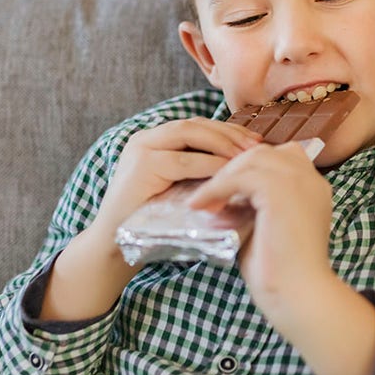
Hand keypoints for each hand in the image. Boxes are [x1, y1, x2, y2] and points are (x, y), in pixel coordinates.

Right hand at [93, 118, 262, 235]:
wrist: (115, 249)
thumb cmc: (153, 226)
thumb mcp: (181, 191)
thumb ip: (201, 174)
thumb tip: (245, 168)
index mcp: (155, 141)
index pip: (198, 126)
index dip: (229, 131)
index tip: (257, 142)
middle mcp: (146, 138)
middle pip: (196, 124)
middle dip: (230, 133)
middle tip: (259, 146)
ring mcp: (141, 149)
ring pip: (189, 134)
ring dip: (223, 144)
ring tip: (248, 156)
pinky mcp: (141, 166)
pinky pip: (182, 161)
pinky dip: (209, 165)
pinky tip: (230, 172)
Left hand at [187, 141, 335, 323]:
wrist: (298, 295)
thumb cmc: (281, 273)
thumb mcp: (266, 229)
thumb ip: (253, 208)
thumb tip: (222, 198)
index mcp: (312, 189)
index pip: (280, 157)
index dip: (251, 168)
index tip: (226, 189)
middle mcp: (311, 179)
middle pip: (264, 152)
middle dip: (233, 169)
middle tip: (211, 194)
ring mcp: (298, 181)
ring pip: (251, 159)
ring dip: (224, 177)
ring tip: (205, 201)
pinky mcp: (280, 190)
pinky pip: (239, 176)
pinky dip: (216, 188)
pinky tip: (201, 205)